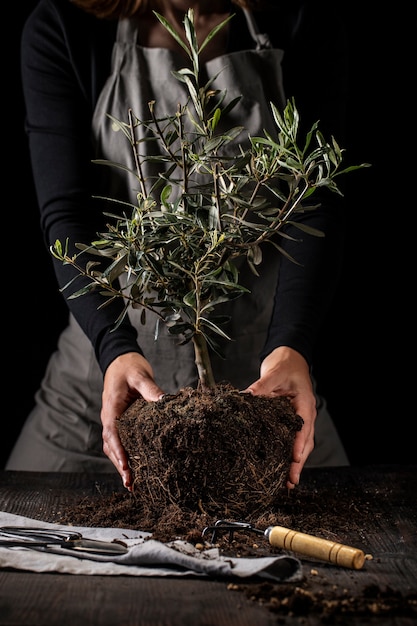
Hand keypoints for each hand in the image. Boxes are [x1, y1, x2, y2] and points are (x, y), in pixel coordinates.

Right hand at [101, 352, 164, 490]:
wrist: (120, 359)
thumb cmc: (129, 367)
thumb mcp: (141, 376)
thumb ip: (151, 390)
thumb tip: (165, 401)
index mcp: (112, 407)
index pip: (112, 433)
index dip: (119, 452)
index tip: (126, 467)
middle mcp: (110, 417)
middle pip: (111, 447)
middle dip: (120, 466)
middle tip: (131, 484)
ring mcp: (113, 420)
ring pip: (113, 447)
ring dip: (121, 464)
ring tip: (132, 483)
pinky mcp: (120, 421)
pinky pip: (119, 441)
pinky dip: (124, 456)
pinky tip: (134, 467)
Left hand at [242, 346, 315, 489]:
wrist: (290, 358)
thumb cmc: (286, 365)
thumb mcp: (273, 373)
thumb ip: (261, 385)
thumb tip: (246, 396)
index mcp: (304, 403)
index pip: (303, 427)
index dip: (299, 444)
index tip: (294, 459)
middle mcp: (305, 414)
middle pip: (305, 442)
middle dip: (299, 462)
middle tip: (291, 481)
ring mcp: (300, 419)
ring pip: (302, 445)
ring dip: (296, 463)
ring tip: (289, 482)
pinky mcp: (292, 421)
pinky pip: (293, 440)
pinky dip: (290, 454)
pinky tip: (282, 468)